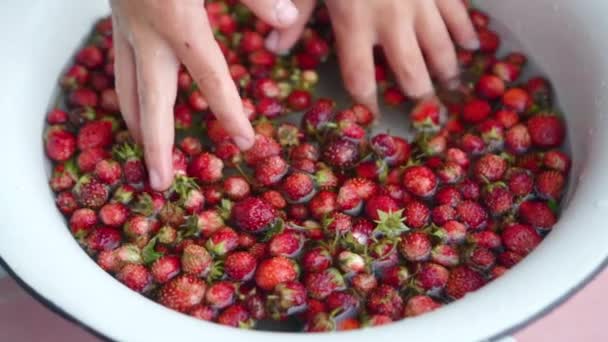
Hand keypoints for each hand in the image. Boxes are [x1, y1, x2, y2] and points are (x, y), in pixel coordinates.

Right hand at [110, 0, 298, 189]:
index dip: (230, 115)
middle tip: (160, 184)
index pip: (212, 80)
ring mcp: (125, 26)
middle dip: (155, 147)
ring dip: (136, 124)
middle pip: (152, 102)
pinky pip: (119, 64)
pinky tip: (138, 100)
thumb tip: (289, 17)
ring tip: (146, 152)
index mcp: (180, 22)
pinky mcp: (116, 16)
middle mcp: (148, 33)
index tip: (246, 143)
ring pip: (126, 86)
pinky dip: (129, 91)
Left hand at [265, 0, 477, 112]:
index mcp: (354, 24)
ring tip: (452, 86)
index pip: (360, 77)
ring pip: (440, 47)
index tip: (372, 116)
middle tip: (424, 111)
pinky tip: (474, 45)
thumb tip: (272, 49)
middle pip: (410, 72)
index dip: (367, 104)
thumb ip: (293, 18)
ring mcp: (419, 3)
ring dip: (447, 70)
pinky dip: (466, 30)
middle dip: (419, 95)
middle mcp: (390, 21)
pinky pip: (457, 13)